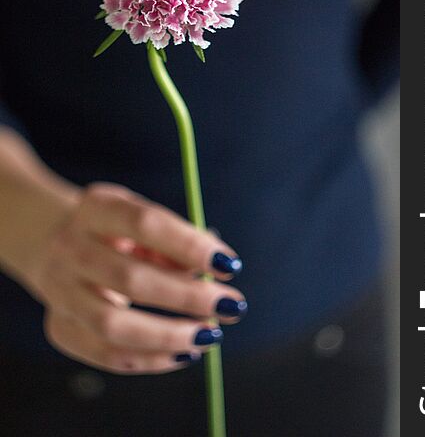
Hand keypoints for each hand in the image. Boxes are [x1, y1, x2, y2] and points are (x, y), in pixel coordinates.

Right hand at [0, 130, 245, 374]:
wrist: (50, 238)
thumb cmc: (114, 228)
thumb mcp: (139, 216)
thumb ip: (175, 241)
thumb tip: (217, 271)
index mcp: (96, 208)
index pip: (145, 224)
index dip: (189, 246)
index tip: (229, 265)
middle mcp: (70, 248)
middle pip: (130, 279)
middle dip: (188, 297)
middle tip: (232, 305)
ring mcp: (59, 291)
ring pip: (112, 326)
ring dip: (169, 336)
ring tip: (210, 334)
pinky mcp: (58, 326)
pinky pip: (104, 354)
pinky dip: (149, 359)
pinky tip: (183, 352)